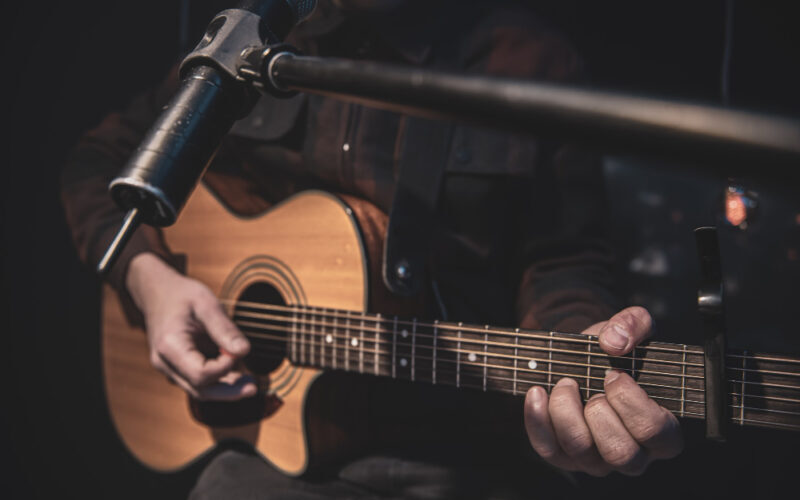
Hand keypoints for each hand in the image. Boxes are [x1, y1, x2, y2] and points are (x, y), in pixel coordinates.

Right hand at [126, 253, 256, 400]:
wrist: (158, 293)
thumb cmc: (182, 295)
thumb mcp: (206, 303)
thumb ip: (224, 328)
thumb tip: (244, 351)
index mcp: (169, 346)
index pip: (200, 373)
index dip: (225, 367)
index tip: (241, 351)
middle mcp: (165, 363)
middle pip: (200, 389)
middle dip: (229, 391)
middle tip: (254, 387)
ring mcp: (170, 368)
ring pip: (200, 389)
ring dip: (226, 388)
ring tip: (251, 380)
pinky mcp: (178, 369)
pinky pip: (199, 382)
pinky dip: (219, 380)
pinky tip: (238, 372)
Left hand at [523, 306, 682, 475]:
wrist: (584, 360)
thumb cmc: (616, 353)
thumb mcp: (632, 329)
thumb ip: (633, 324)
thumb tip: (614, 341)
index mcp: (662, 431)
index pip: (654, 432)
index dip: (631, 401)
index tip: (614, 374)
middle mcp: (634, 454)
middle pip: (619, 452)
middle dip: (599, 411)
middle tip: (593, 381)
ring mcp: (598, 460)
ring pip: (580, 450)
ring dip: (566, 411)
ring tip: (565, 383)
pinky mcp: (565, 457)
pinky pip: (548, 448)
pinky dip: (538, 419)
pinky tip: (538, 392)